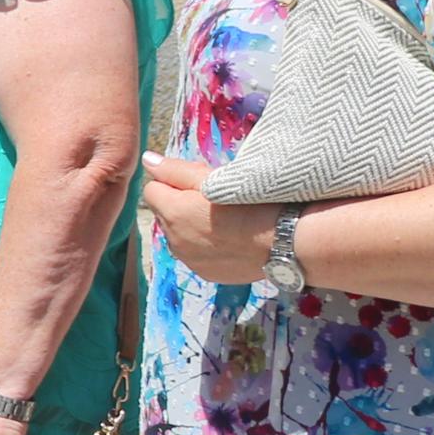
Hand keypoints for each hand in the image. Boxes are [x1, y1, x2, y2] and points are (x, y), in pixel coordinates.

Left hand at [140, 153, 267, 285]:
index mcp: (172, 213)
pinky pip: (196, 255)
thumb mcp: (212, 178)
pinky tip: (230, 240)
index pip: (152, 190)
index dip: (173, 183)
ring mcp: (189, 260)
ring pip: (179, 236)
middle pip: (165, 214)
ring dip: (191, 227)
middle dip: (180, 206)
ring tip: (225, 221)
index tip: (197, 184)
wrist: (286, 241)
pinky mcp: (205, 274)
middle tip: (214, 201)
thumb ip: (175, 170)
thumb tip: (147, 160)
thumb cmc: (251, 201)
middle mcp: (173, 240)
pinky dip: (206, 247)